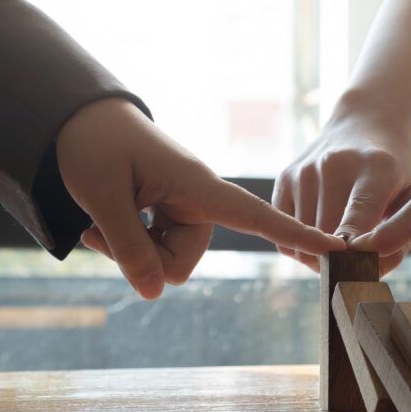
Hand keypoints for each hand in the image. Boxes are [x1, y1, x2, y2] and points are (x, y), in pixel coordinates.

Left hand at [57, 98, 346, 298]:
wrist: (76, 118)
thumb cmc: (94, 145)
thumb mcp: (103, 197)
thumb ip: (129, 248)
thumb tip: (153, 293)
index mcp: (198, 186)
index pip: (257, 216)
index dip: (296, 234)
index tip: (335, 248)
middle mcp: (197, 201)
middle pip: (182, 261)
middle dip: (143, 257)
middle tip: (103, 230)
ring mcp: (181, 209)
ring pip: (164, 261)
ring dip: (128, 249)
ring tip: (100, 220)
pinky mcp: (165, 214)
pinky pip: (152, 251)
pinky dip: (124, 244)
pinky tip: (100, 223)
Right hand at [273, 101, 410, 275]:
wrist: (364, 120)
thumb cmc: (395, 166)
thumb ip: (401, 235)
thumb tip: (372, 274)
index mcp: (375, 168)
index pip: (358, 219)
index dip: (356, 254)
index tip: (360, 272)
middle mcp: (334, 165)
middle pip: (325, 236)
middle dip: (339, 263)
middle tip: (353, 270)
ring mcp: (305, 170)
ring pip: (300, 238)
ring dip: (317, 257)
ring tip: (338, 254)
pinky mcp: (285, 176)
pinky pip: (283, 229)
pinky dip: (298, 245)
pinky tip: (319, 240)